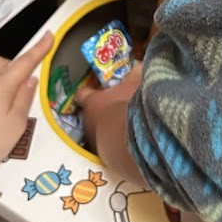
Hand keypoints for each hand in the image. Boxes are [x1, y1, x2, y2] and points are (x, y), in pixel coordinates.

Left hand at [77, 63, 143, 177]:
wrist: (127, 142)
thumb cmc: (127, 107)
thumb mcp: (135, 84)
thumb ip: (136, 73)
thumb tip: (139, 64)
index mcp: (92, 102)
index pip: (82, 93)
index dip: (88, 90)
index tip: (93, 88)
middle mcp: (88, 122)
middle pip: (90, 113)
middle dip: (101, 110)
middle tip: (115, 105)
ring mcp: (94, 141)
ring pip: (99, 130)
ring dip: (108, 127)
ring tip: (123, 124)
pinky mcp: (105, 157)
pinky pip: (109, 144)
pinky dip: (116, 141)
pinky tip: (128, 140)